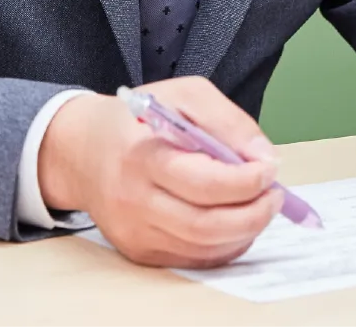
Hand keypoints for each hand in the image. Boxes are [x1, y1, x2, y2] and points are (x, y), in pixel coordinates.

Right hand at [36, 76, 283, 267]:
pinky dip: (224, 245)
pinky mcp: (138, 251)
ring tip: (259, 206)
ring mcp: (134, 231)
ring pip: (203, 247)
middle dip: (253, 213)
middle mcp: (134, 200)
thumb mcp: (183, 95)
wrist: (80, 150)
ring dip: (244, 231)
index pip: (203, 183)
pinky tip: (235, 223)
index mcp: (142, 155)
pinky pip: (192, 259)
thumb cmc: (136, 118)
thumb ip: (227, 120)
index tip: (269, 169)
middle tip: (275, 196)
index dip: (246, 181)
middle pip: (205, 225)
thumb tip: (264, 157)